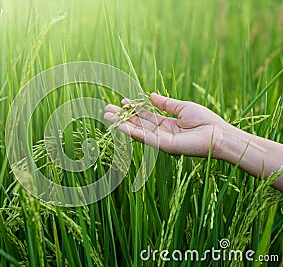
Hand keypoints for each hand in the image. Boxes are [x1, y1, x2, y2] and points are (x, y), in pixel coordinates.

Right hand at [104, 93, 228, 157]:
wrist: (219, 134)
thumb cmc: (206, 121)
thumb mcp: (183, 107)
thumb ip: (166, 103)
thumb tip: (150, 95)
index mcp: (166, 124)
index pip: (145, 116)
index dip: (133, 109)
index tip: (121, 102)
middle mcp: (161, 133)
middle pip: (138, 123)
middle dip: (122, 117)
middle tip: (106, 110)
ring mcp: (161, 140)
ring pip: (137, 131)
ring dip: (121, 124)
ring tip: (107, 116)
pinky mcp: (164, 146)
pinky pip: (145, 138)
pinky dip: (132, 132)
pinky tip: (120, 125)